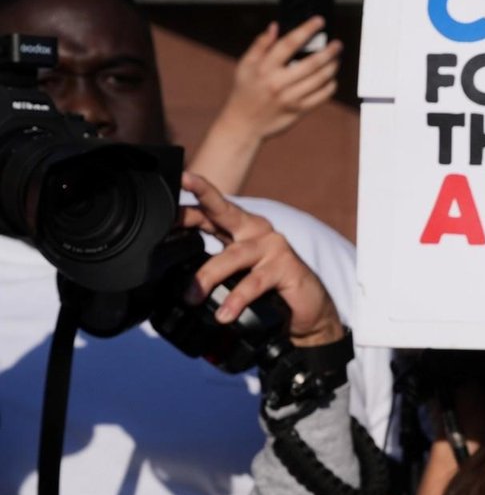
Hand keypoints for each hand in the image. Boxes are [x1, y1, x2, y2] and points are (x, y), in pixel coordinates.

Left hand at [180, 172, 342, 347]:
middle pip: (225, 210)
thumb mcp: (237, 278)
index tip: (164, 196)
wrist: (310, 312)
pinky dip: (237, 298)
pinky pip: (255, 282)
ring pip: (233, 255)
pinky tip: (225, 313)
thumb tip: (174, 282)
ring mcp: (273, 247)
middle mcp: (256, 231)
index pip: (208, 212)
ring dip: (208, 276)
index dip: (184, 208)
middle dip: (204, 193)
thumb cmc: (270, 292)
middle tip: (186, 181)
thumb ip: (214, 272)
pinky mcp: (286, 267)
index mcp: (240, 230)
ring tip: (192, 297)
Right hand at [218, 17, 341, 141]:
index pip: (289, 44)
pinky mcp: (298, 111)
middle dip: (328, 51)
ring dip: (332, 67)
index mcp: (265, 68)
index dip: (306, 30)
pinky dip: (330, 86)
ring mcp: (290, 98)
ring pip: (319, 80)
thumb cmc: (245, 91)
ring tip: (336, 59)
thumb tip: (275, 26)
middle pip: (311, 63)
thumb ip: (260, 45)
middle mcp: (278, 82)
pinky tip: (331, 79)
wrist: (244, 124)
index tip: (319, 21)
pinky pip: (321, 97)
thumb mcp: (245, 65)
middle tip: (337, 44)